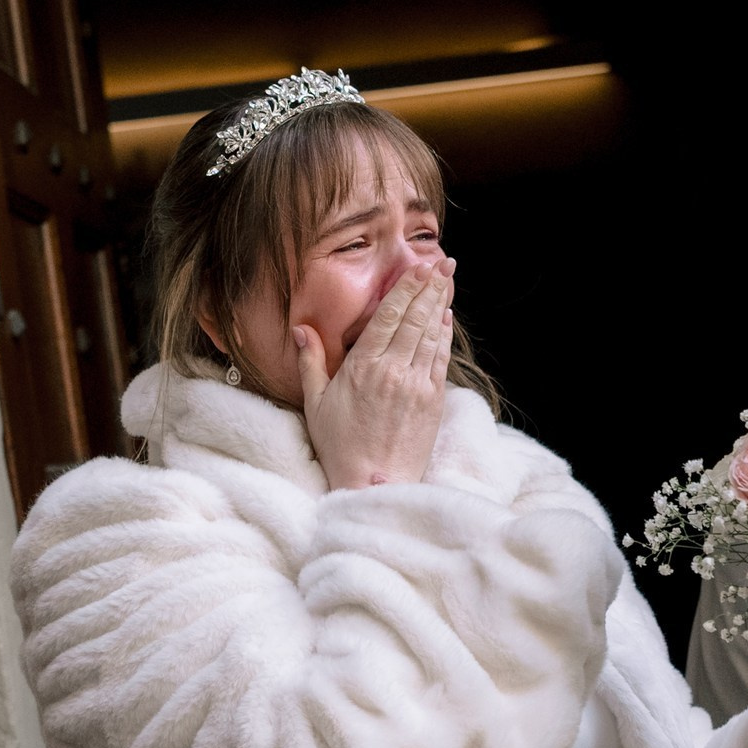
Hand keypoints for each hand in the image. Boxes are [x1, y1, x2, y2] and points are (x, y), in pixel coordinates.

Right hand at [298, 260, 455, 490]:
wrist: (374, 484)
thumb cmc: (340, 447)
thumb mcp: (315, 404)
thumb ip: (310, 362)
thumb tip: (300, 329)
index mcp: (362, 368)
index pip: (388, 317)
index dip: (405, 289)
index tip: (417, 267)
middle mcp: (392, 371)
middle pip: (414, 318)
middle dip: (429, 287)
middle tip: (442, 262)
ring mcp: (416, 385)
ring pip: (431, 335)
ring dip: (440, 304)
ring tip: (448, 280)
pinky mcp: (433, 401)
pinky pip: (440, 359)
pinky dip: (444, 335)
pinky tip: (446, 318)